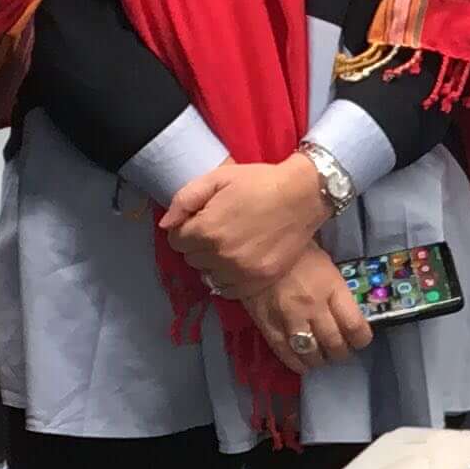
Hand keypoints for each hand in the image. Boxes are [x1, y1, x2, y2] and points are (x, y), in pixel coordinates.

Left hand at [164, 156, 332, 297]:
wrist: (302, 196)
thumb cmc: (259, 182)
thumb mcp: (217, 178)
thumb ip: (185, 200)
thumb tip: (166, 225)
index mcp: (206, 229)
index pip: (176, 241)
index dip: (186, 228)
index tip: (201, 219)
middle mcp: (221, 255)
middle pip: (191, 259)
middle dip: (198, 244)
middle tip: (218, 229)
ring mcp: (242, 272)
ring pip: (208, 276)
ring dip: (213, 263)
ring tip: (230, 245)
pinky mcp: (260, 281)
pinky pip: (228, 290)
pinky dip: (228, 278)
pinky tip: (239, 261)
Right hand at [243, 251, 370, 377]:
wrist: (252, 249)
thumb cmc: (294, 250)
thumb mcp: (324, 262)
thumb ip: (336, 286)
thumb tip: (347, 305)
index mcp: (331, 287)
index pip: (355, 325)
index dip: (362, 338)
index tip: (360, 339)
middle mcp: (313, 307)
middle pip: (334, 343)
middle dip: (341, 352)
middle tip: (340, 350)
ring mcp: (290, 319)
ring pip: (311, 353)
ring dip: (320, 359)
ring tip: (321, 357)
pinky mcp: (268, 326)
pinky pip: (285, 352)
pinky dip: (296, 363)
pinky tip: (302, 365)